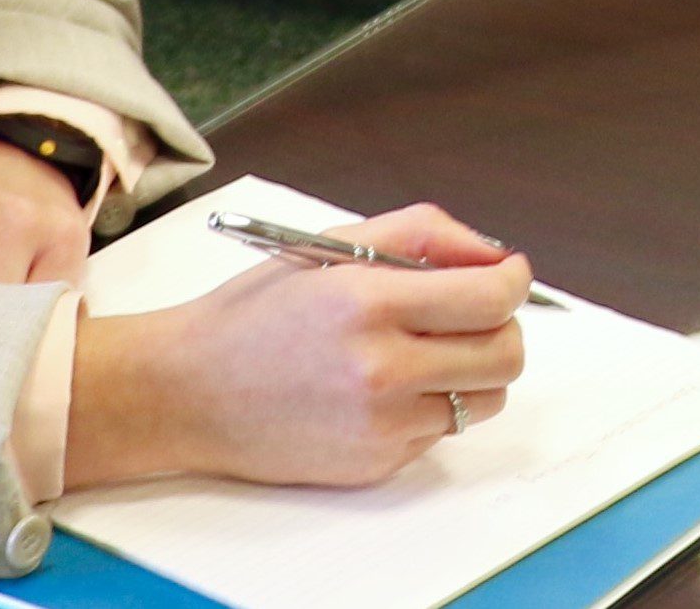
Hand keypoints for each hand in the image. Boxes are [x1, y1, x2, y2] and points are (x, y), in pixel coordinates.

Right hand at [66, 204, 530, 488]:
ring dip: (473, 371)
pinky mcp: (376, 464)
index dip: (514, 282)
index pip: (490, 298)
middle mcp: (381, 369)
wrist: (185, 392)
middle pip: (505, 355)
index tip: (508, 275)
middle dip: (504, 327)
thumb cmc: (252, 315)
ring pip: (484, 399)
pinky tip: (382, 389)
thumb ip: (420, 235)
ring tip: (426, 351)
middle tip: (474, 314)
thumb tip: (491, 254)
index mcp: (367, 302)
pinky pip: (440, 433)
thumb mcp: (329, 248)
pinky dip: (429, 407)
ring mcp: (382, 425)